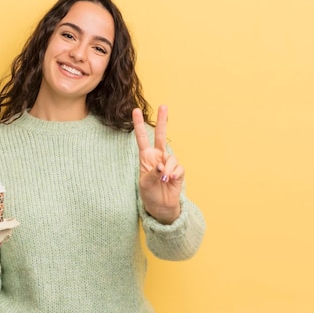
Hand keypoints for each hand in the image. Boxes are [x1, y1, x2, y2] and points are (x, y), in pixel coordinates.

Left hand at [132, 105, 183, 223]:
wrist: (160, 206)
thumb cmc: (149, 194)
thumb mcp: (145, 184)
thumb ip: (152, 173)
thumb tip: (162, 165)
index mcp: (146, 157)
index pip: (142, 138)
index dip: (139, 125)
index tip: (135, 111)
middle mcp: (158, 157)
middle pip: (161, 136)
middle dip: (162, 121)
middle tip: (163, 106)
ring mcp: (168, 163)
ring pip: (171, 158)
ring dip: (168, 169)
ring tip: (164, 179)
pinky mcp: (178, 171)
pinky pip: (178, 168)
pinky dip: (174, 174)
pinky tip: (170, 180)